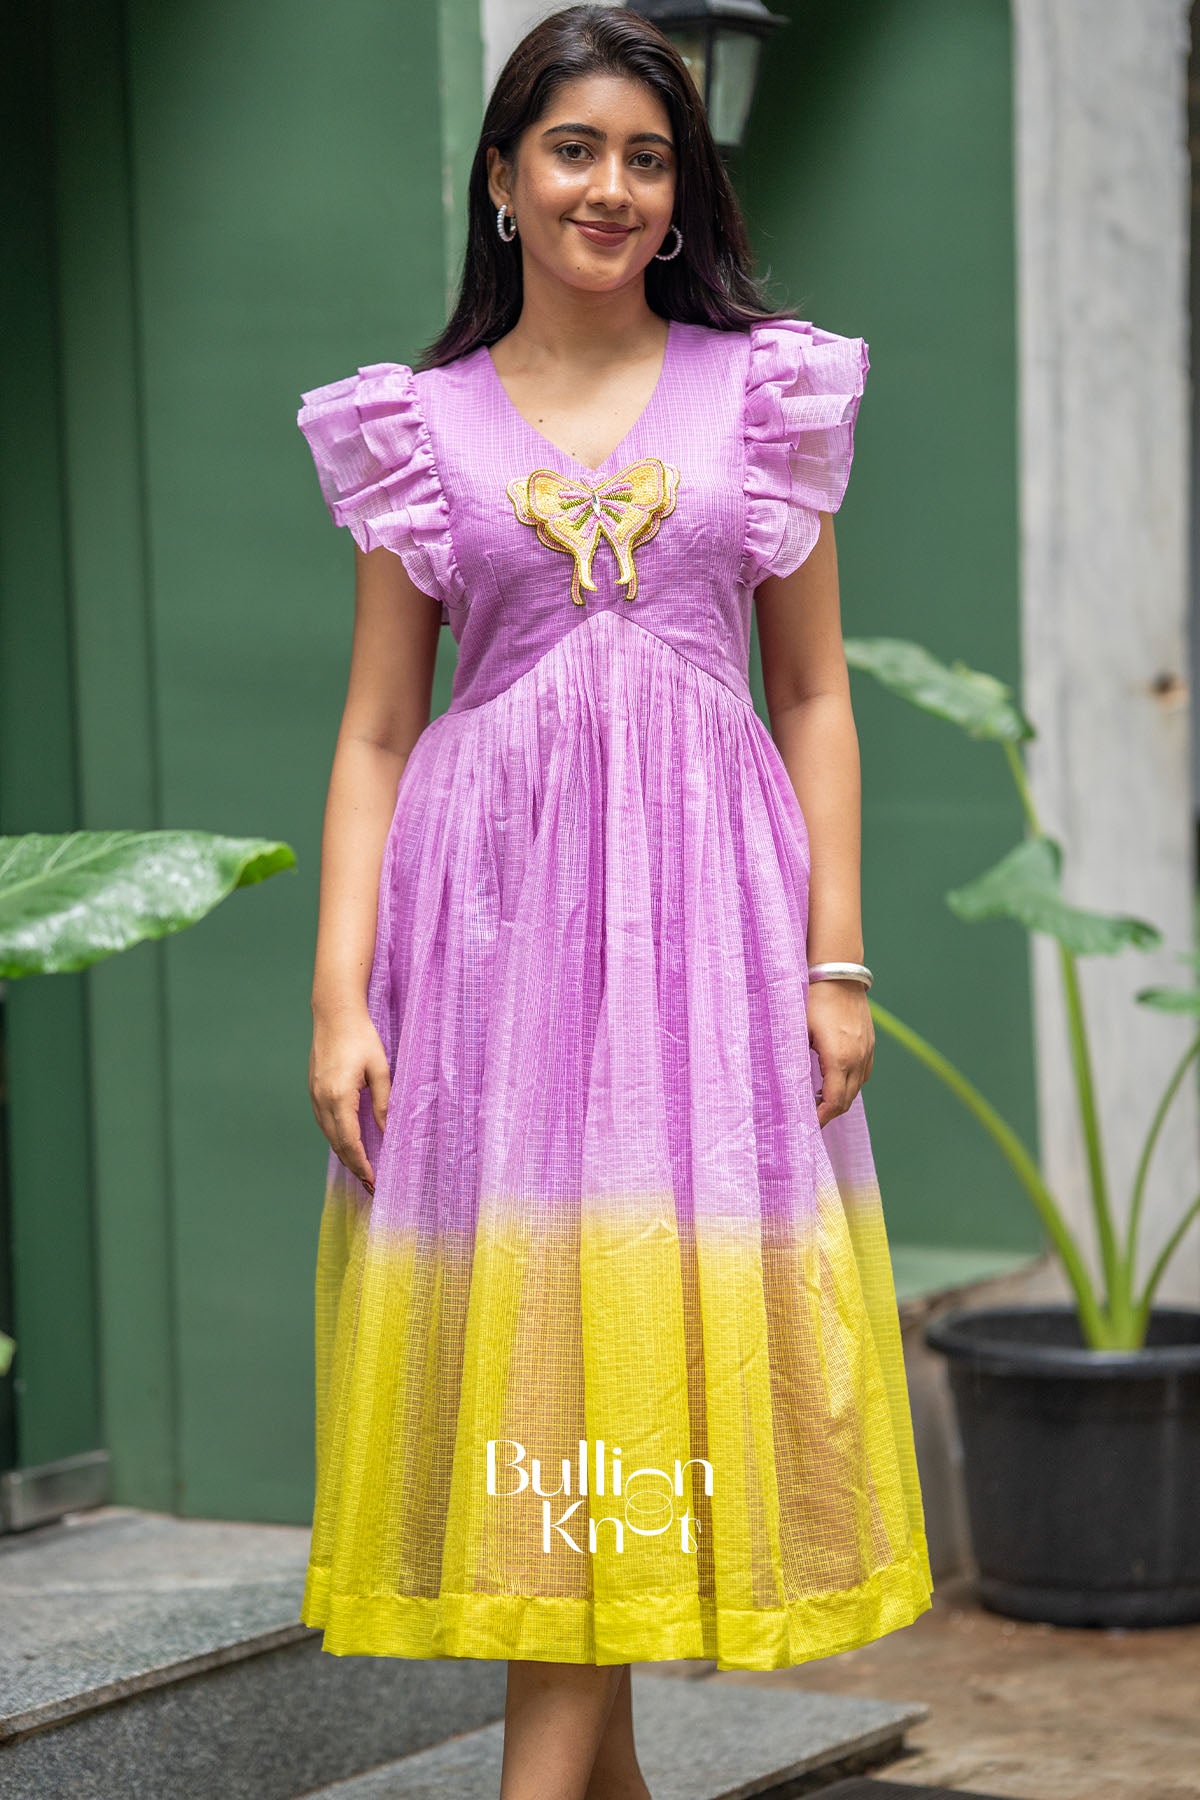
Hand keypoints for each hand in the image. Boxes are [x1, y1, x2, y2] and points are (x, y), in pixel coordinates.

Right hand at [308, 1004, 390, 1194]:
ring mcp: (314, 1095)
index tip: (373, 1180)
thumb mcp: (379, 1070)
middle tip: (369, 1184)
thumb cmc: (361, 1037)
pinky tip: (347, 1144)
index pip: (350, 1142)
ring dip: (344, 1154)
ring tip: (361, 1169)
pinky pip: (323, 1122)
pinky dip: (336, 1138)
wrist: (334, 1013)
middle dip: (353, 1165)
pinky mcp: (313, 1090)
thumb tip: (387, 1131)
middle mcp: (322, 1100)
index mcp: (339, 1097)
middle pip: (336, 1144)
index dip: (361, 1163)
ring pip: (328, 1135)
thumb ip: (383, 1102)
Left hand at [807, 977, 873, 1127]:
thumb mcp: (798, 1031)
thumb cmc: (813, 1000)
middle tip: (810, 1118)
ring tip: (819, 1101)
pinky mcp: (870, 1043)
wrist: (838, 974)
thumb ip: (795, 1060)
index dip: (821, 1118)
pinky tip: (835, 1081)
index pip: (834, 1102)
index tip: (806, 1125)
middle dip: (829, 1113)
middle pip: (847, 1100)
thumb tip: (786, 1086)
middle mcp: (858, 1058)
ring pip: (857, 1087)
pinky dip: (851, 1083)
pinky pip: (864, 1073)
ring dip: (840, 1098)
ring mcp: (867, 1050)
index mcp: (839, 1058)